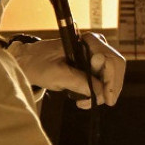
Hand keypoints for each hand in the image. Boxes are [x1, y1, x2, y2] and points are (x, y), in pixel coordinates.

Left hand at [8, 34, 125, 108]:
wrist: (28, 61)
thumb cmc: (38, 64)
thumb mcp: (57, 75)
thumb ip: (80, 82)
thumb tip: (101, 93)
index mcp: (87, 41)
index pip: (111, 60)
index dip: (112, 80)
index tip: (107, 99)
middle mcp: (96, 44)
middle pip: (116, 67)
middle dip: (110, 87)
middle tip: (102, 103)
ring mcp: (96, 53)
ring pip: (112, 73)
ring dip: (104, 90)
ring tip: (86, 102)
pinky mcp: (92, 62)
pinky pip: (104, 76)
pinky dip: (99, 89)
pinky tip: (87, 97)